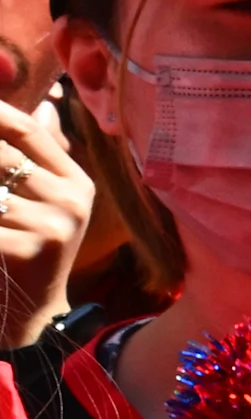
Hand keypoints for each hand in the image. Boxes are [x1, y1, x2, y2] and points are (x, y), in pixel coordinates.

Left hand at [0, 96, 89, 347]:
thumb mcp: (47, 202)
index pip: (27, 128)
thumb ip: (43, 152)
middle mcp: (69, 201)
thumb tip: (45, 102)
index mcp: (75, 183)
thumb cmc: (30, 251)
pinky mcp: (22, 250)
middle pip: (0, 153)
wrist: (31, 316)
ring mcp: (48, 226)